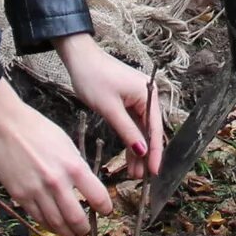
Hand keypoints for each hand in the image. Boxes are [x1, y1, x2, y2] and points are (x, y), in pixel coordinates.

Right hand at [0, 81, 115, 235]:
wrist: (3, 125)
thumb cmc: (36, 128)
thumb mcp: (66, 143)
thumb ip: (76, 166)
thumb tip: (85, 185)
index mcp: (73, 166)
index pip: (97, 197)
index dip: (105, 208)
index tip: (105, 210)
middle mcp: (56, 182)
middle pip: (76, 218)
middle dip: (84, 228)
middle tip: (86, 230)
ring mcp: (36, 191)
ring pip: (56, 223)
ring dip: (67, 233)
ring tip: (72, 234)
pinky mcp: (19, 196)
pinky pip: (38, 217)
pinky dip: (48, 225)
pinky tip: (53, 225)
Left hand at [57, 31, 164, 181]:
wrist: (79, 58)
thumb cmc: (93, 78)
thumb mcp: (110, 109)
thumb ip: (128, 132)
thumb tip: (142, 151)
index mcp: (147, 95)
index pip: (155, 130)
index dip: (155, 153)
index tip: (153, 172)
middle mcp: (147, 95)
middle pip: (150, 131)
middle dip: (145, 154)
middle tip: (139, 177)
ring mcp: (138, 97)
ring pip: (140, 129)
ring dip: (137, 149)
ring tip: (132, 172)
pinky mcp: (128, 99)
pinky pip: (133, 122)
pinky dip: (130, 138)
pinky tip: (129, 154)